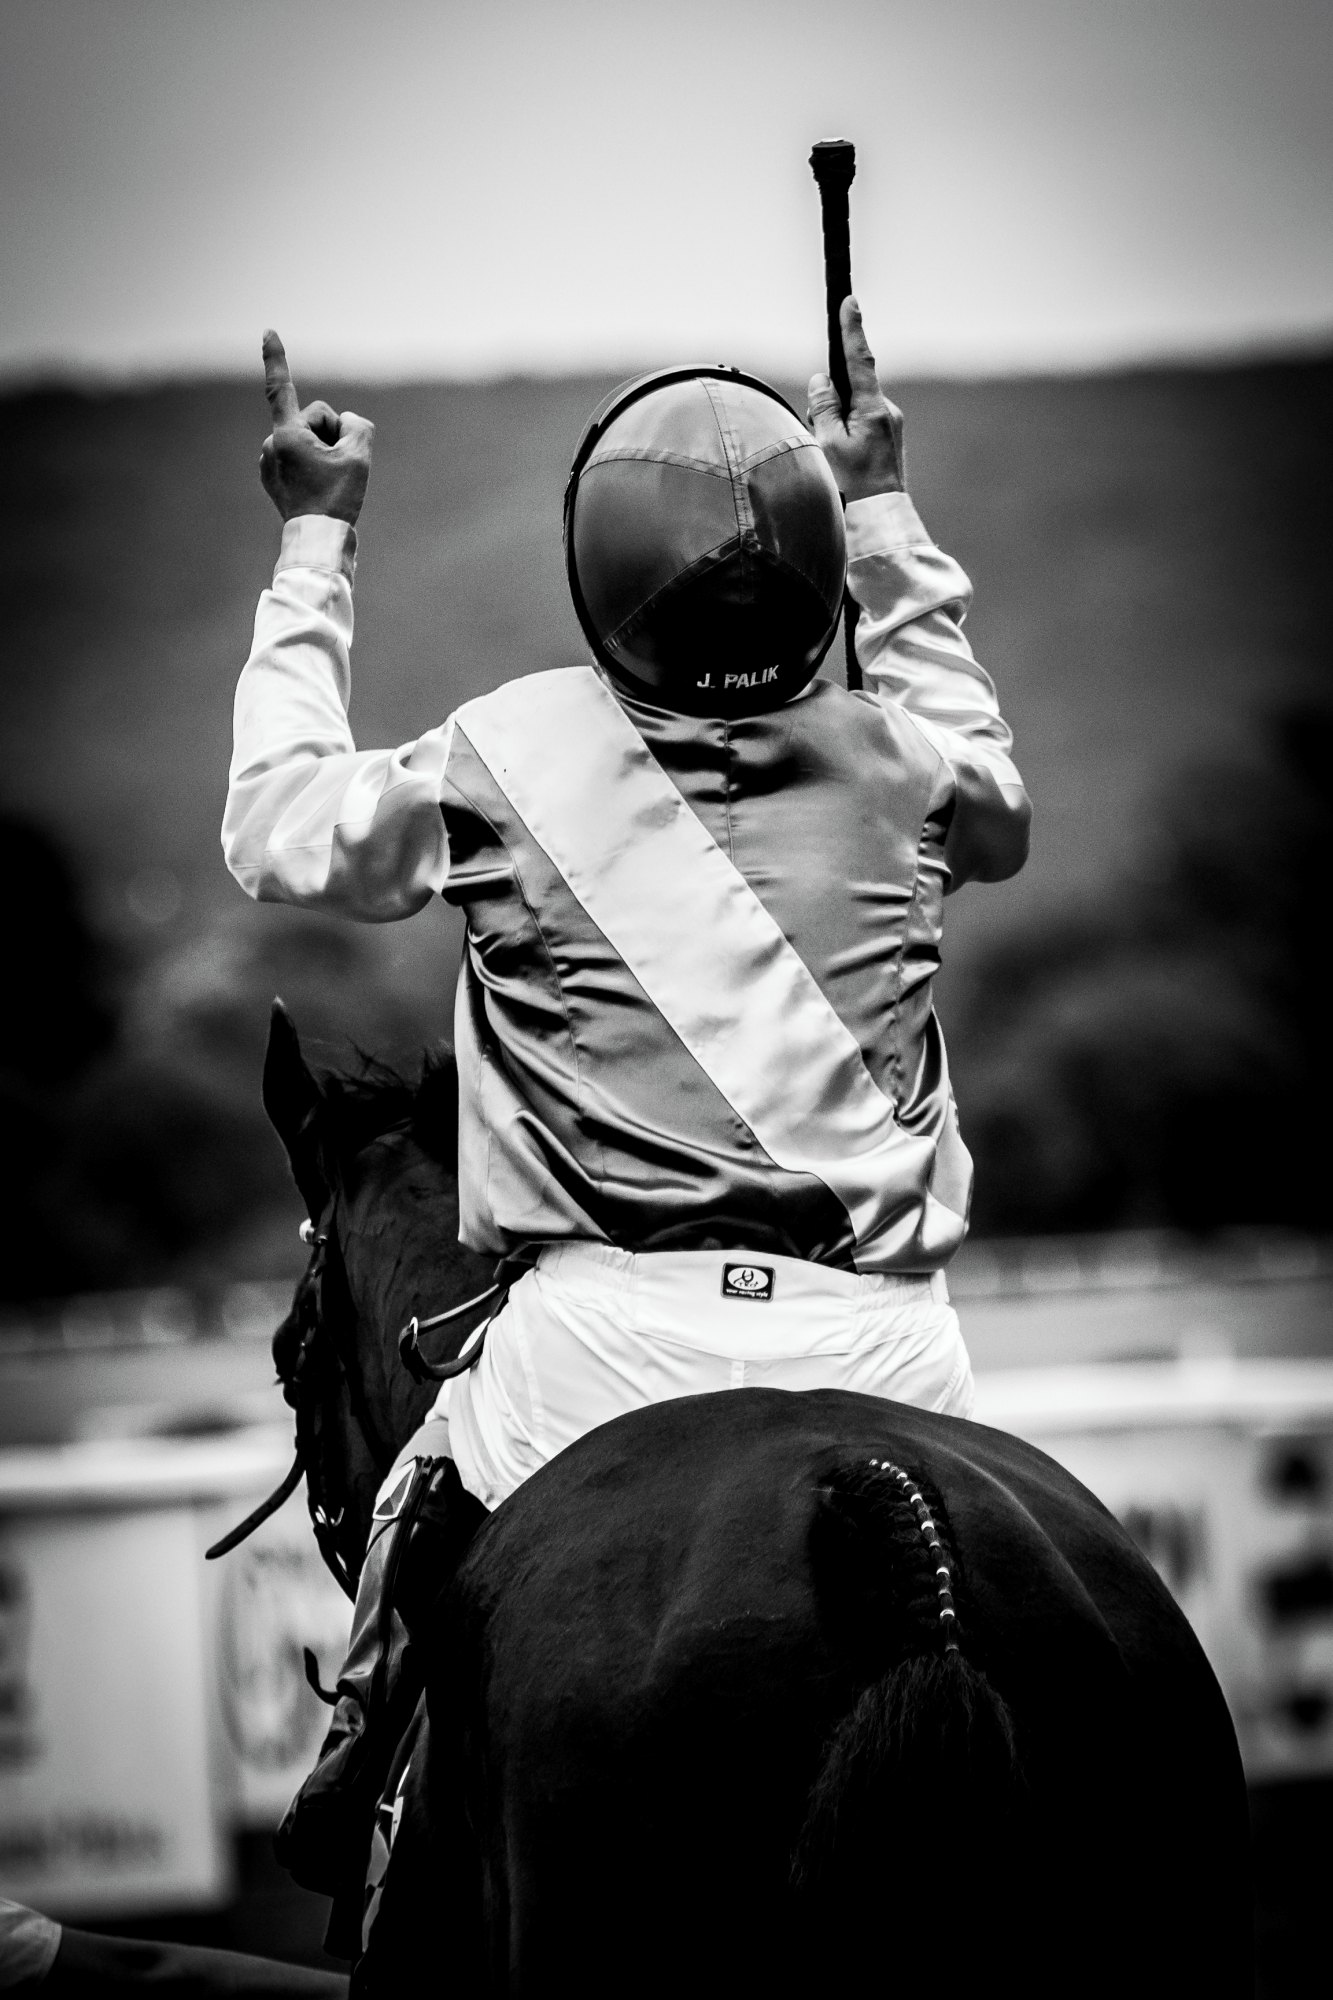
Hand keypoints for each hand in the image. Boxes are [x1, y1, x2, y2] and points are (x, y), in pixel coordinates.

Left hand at [259, 331, 373, 524]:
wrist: (318, 541)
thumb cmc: (338, 499)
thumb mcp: (360, 456)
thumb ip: (357, 424)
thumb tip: (345, 424)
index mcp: (287, 435)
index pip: (280, 387)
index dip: (276, 357)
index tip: (268, 331)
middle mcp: (271, 444)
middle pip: (314, 419)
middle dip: (332, 434)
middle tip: (340, 467)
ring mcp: (269, 462)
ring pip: (308, 438)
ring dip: (324, 450)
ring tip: (329, 481)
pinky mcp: (273, 476)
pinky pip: (300, 455)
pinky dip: (314, 463)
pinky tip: (319, 486)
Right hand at [807, 297, 905, 501]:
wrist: (880, 520)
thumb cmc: (852, 486)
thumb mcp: (827, 445)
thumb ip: (822, 407)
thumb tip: (822, 380)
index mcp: (873, 409)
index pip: (858, 359)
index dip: (851, 328)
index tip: (849, 300)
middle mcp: (887, 411)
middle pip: (851, 388)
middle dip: (829, 402)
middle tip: (820, 435)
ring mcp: (891, 425)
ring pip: (854, 408)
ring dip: (837, 423)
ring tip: (835, 459)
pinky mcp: (889, 438)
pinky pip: (862, 424)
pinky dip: (846, 434)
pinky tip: (844, 462)